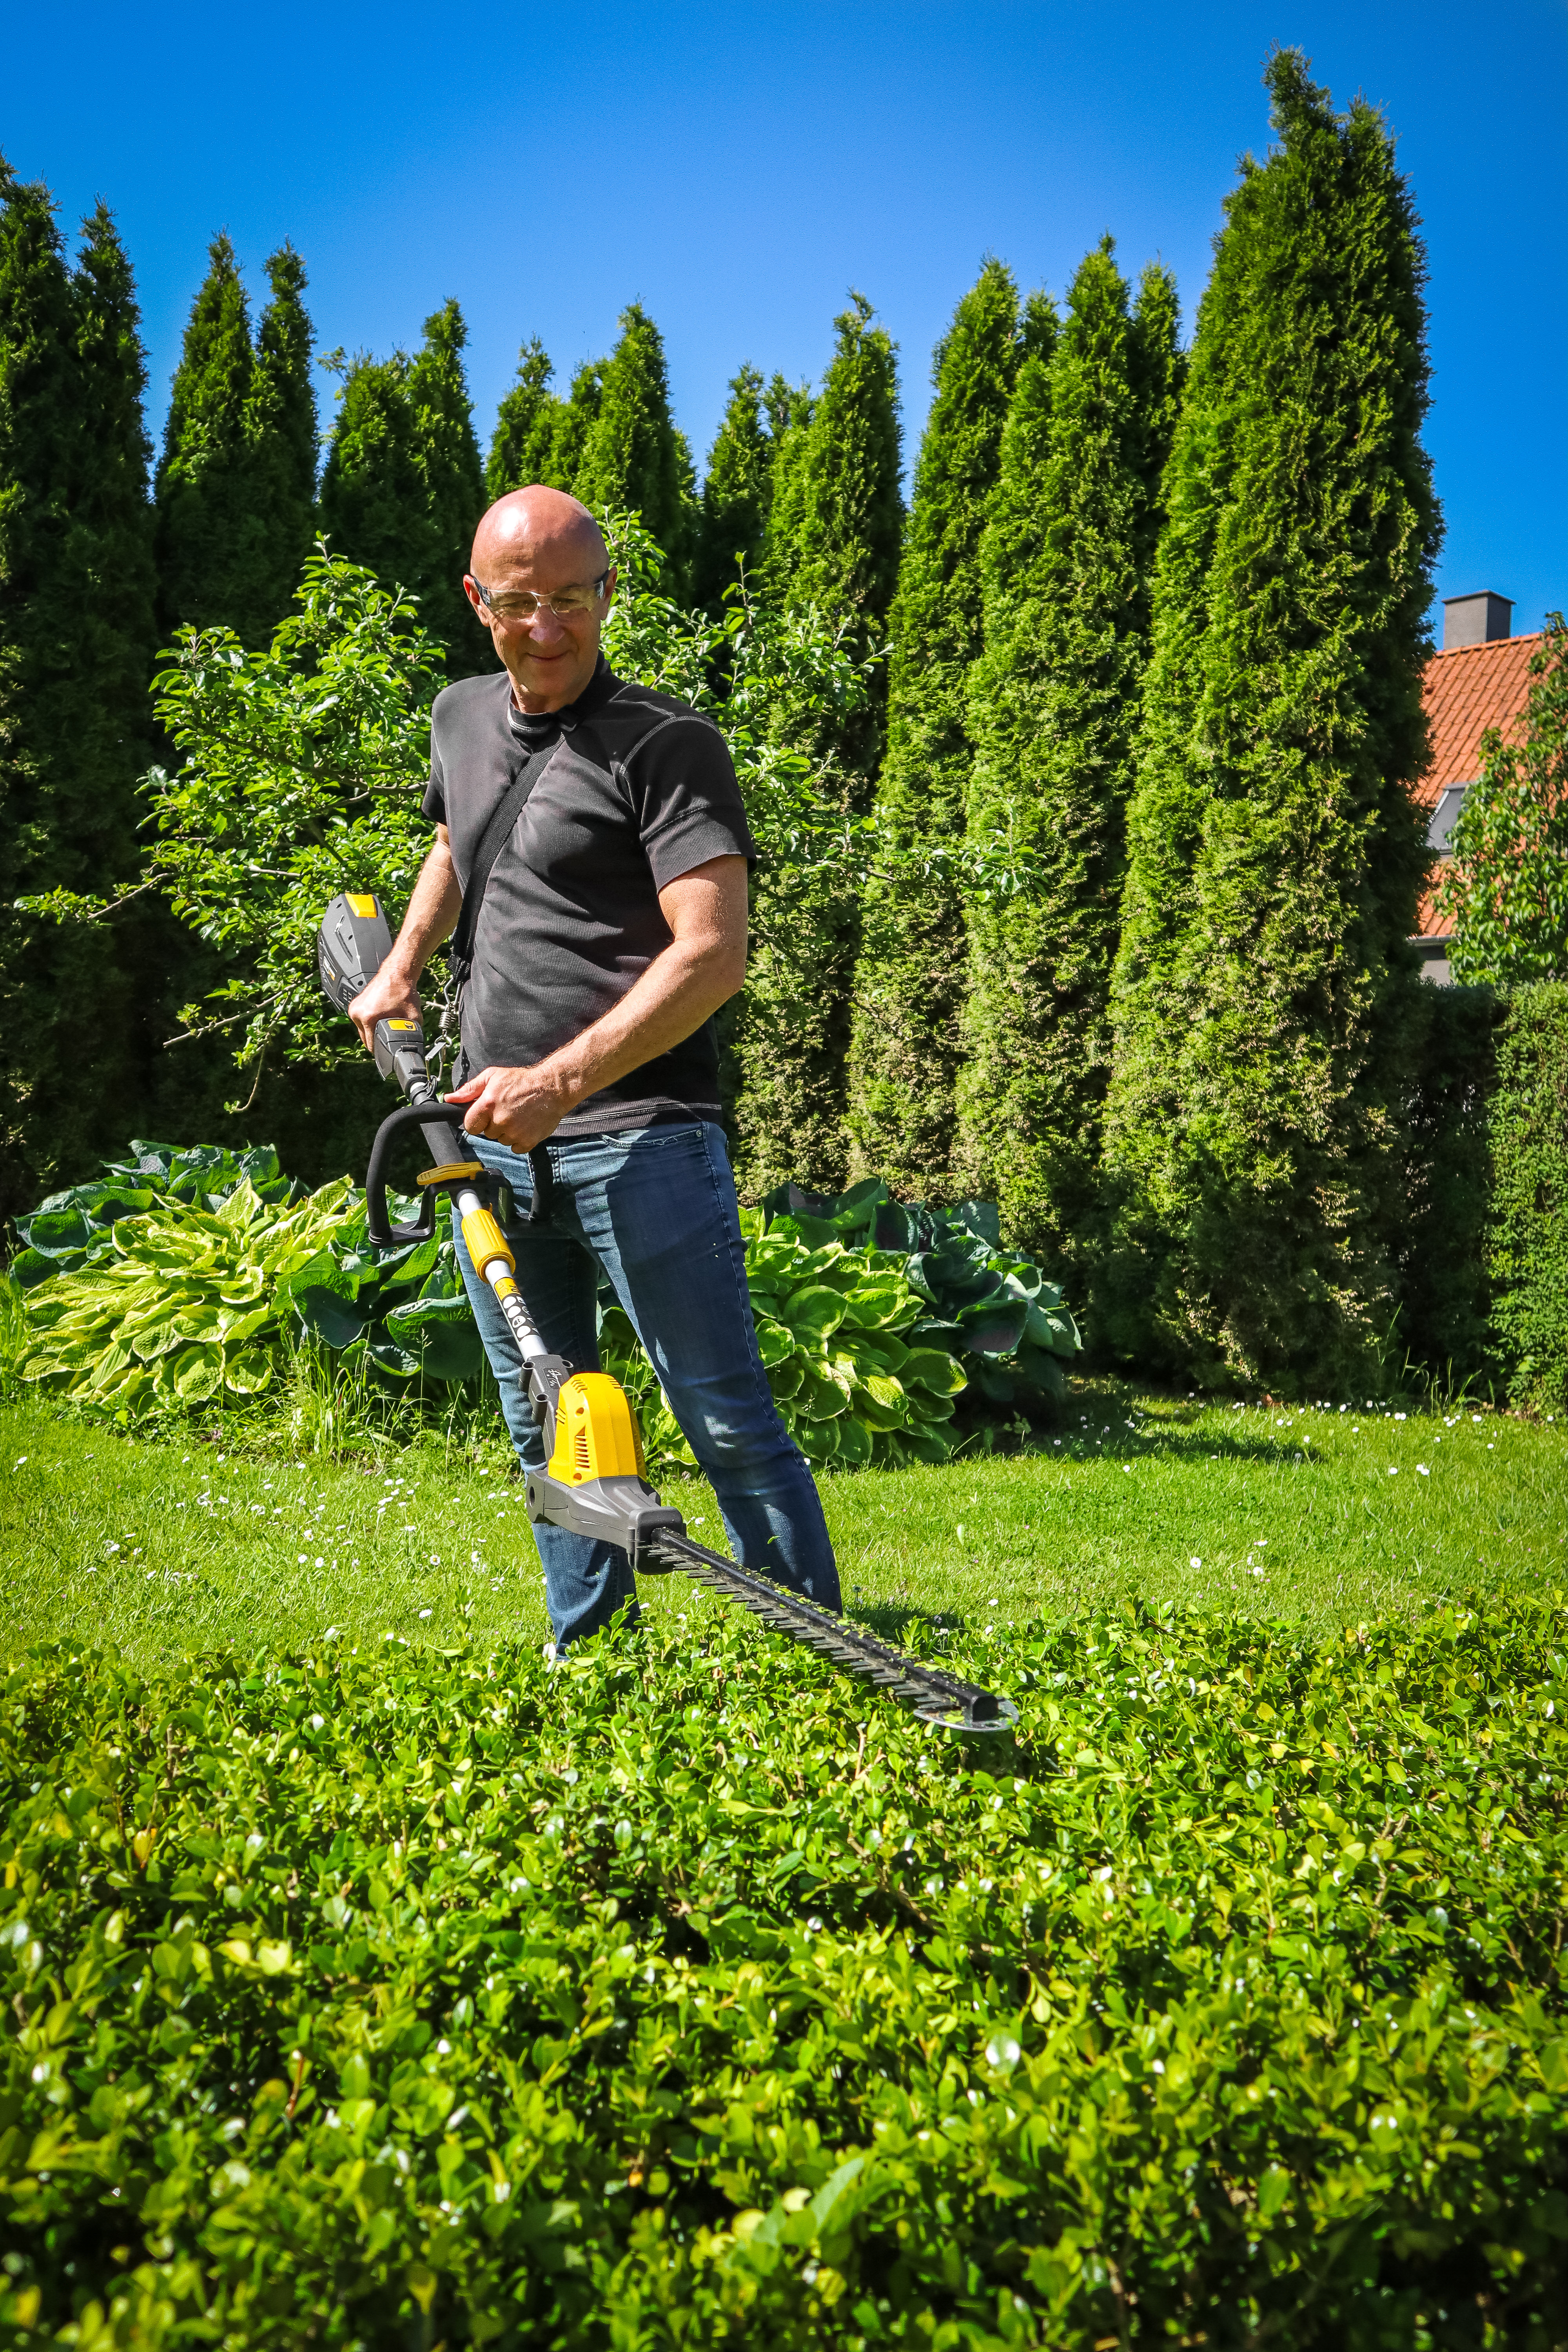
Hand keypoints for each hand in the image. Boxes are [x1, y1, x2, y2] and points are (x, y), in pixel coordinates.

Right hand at [348, 963, 420, 1051]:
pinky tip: (380, 1015)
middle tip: (389, 1033)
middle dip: (377, 1038)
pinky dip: (370, 1021)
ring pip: (363, 1030)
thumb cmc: (403, 991)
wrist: (397, 974)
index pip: (370, 1045)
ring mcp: (354, 1008)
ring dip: (372, 1030)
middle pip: (365, 1038)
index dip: (381, 1049)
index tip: (386, 1049)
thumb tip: (413, 1044)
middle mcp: (358, 1013)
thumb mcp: (413, 1017)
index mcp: (368, 1017)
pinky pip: (361, 1020)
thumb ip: (412, 1033)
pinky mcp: (355, 1004)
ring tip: (384, 1022)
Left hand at [446, 1063, 572, 1150]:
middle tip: (506, 1111)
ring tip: (518, 1116)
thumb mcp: (492, 1077)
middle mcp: (500, 1120)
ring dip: (506, 1132)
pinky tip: (525, 1125)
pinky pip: (515, 1148)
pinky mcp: (528, 1141)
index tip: (484, 1115)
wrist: (551, 1087)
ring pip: (501, 1141)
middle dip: (493, 1124)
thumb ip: (469, 1089)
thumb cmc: (521, 1080)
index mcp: (488, 1104)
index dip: (476, 1121)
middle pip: (487, 1133)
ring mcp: (515, 1132)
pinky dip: (519, 1140)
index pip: (470, 1126)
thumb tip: (449, 1099)